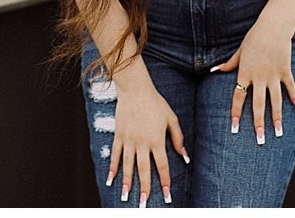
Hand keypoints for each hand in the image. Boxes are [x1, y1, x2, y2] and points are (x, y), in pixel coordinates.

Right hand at [107, 76, 188, 206]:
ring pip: (127, 166)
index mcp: (156, 140)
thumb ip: (177, 138)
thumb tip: (184, 156)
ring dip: (126, 183)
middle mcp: (142, 143)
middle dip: (144, 189)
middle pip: (143, 170)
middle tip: (143, 204)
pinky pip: (115, 155)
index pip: (162, 166)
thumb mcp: (171, 118)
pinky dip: (112, 168)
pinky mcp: (119, 135)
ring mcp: (128, 139)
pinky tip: (110, 179)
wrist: (134, 89)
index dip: (164, 181)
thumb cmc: (155, 103)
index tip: (166, 195)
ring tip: (125, 197)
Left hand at [209, 21, 294, 144]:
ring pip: (276, 101)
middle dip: (258, 124)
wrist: (272, 27)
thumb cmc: (253, 39)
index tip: (235, 128)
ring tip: (278, 133)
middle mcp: (259, 77)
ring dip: (277, 118)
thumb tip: (213, 71)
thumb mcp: (239, 52)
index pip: (238, 98)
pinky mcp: (285, 71)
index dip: (236, 113)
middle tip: (259, 141)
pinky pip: (290, 87)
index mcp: (245, 74)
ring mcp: (274, 75)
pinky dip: (294, 98)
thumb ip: (228, 64)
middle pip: (258, 105)